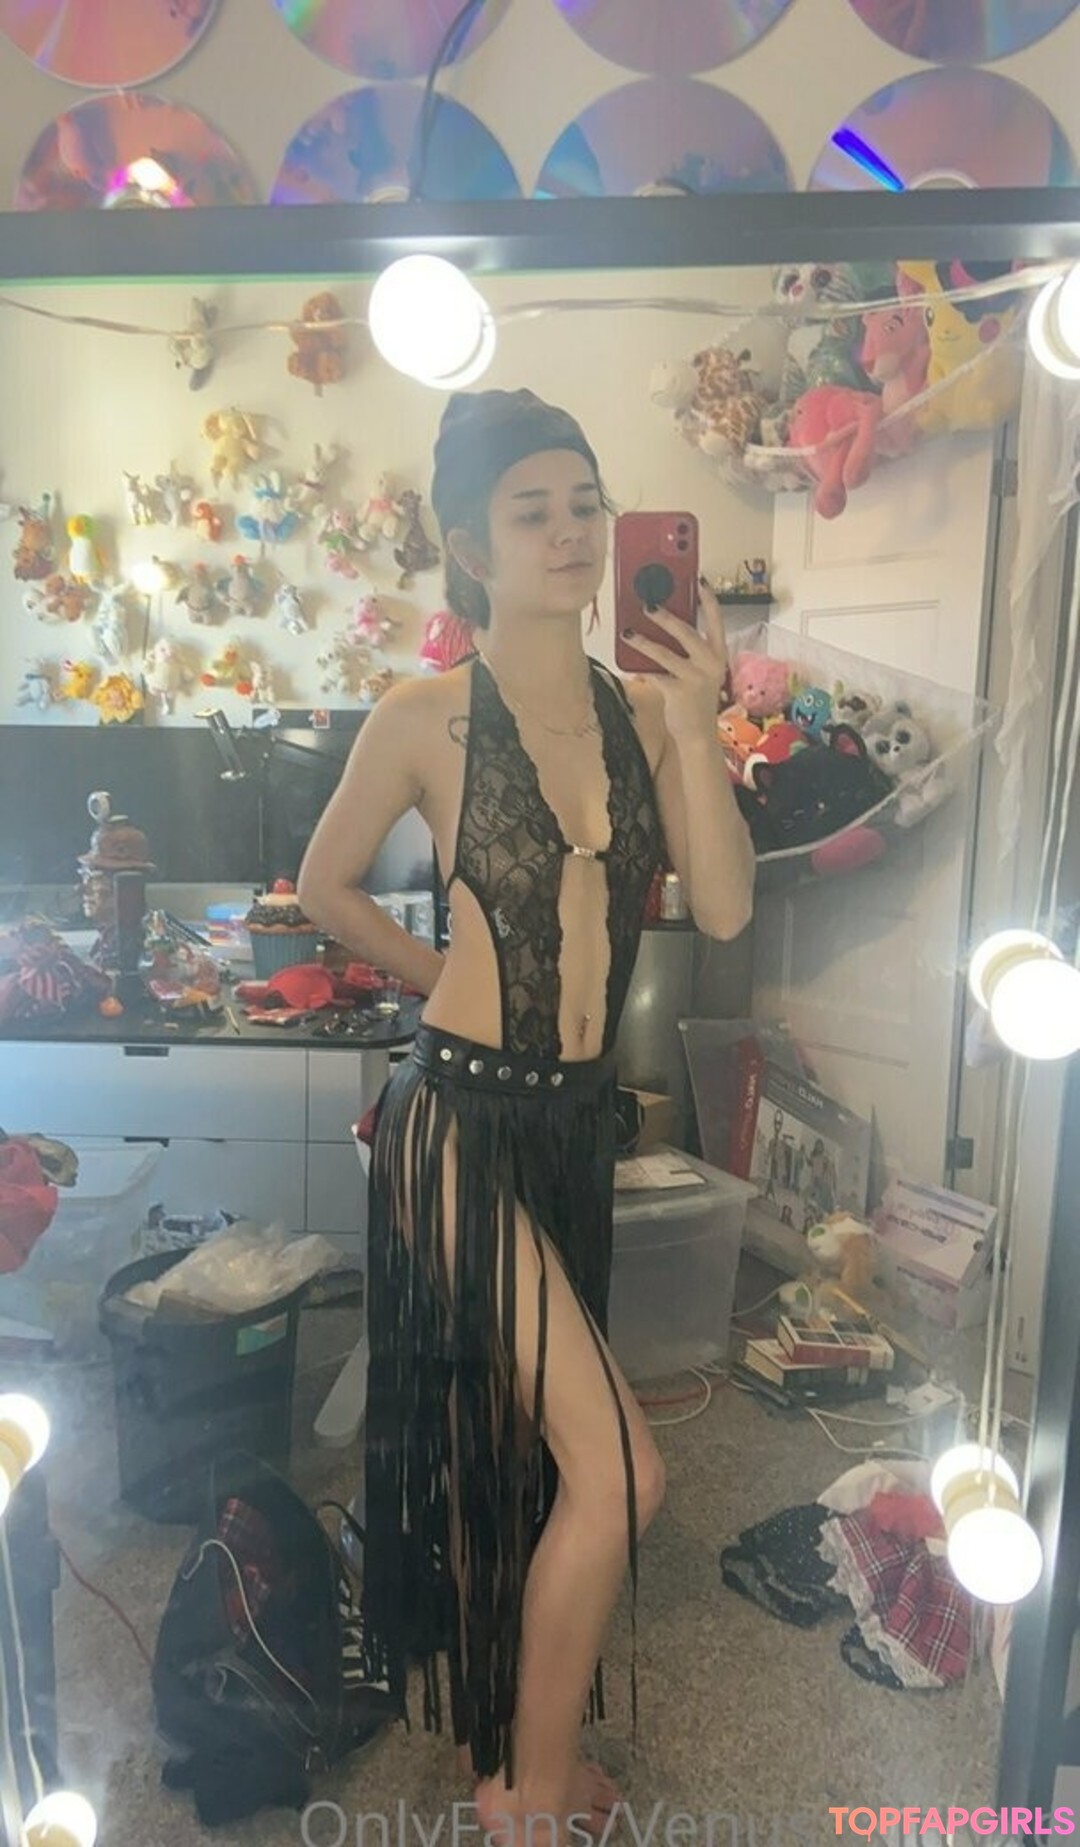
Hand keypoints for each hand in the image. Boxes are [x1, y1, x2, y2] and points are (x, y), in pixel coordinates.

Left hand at [623, 577, 728, 742]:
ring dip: (644, 641)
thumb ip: (687, 649)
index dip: (708, 598)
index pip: (716, 620)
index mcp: (719, 654)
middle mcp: (711, 664)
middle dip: (666, 617)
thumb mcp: (699, 670)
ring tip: (627, 632)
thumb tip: (662, 622)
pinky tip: (627, 657)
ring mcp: (696, 679)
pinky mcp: (679, 692)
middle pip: (687, 633)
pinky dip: (640, 666)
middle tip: (647, 604)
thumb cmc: (694, 698)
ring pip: (665, 653)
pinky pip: (654, 674)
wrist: (697, 734)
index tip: (699, 578)